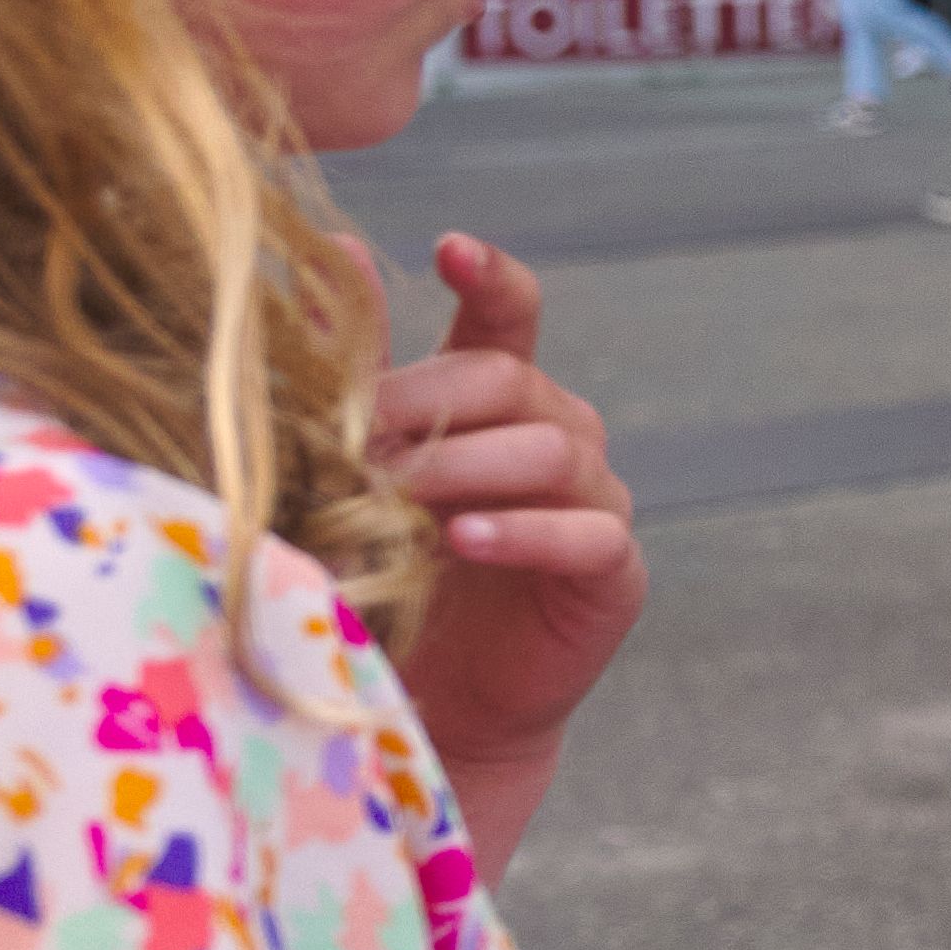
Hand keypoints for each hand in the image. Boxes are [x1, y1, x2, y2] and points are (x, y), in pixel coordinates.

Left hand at [362, 237, 642, 800]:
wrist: (433, 701)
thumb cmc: (389, 580)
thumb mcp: (359, 475)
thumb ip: (358, 375)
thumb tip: (338, 253)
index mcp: (500, 403)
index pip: (510, 318)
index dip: (492, 278)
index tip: (449, 249)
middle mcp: (558, 436)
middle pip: (513, 381)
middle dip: (429, 399)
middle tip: (353, 435)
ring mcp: (595, 501)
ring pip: (551, 447)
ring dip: (465, 465)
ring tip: (397, 494)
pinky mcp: (612, 571)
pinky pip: (585, 532)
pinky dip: (523, 531)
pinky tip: (465, 539)